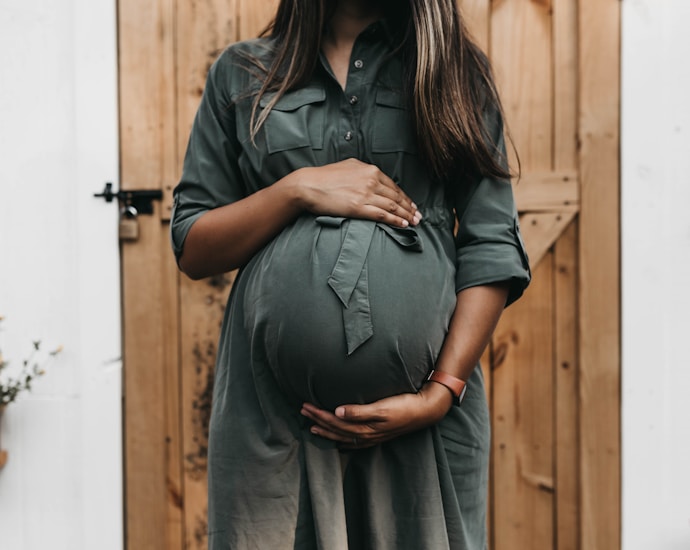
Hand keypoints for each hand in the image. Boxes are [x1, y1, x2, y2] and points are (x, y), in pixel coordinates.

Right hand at [293, 159, 421, 227]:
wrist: (308, 185)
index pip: (393, 185)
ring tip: (414, 222)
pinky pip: (382, 215)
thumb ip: (362, 171)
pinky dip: (395, 220)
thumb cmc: (324, 177)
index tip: (411, 204)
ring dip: (406, 215)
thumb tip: (371, 174)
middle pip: (396, 196)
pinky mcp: (358, 207)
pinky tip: (403, 225)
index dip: (404, 197)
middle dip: (409, 207)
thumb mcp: (347, 166)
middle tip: (418, 216)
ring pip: (392, 206)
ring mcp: (365, 194)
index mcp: (369, 170)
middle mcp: (371, 180)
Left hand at [300, 382, 452, 449]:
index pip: (335, 422)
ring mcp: (372, 437)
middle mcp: (366, 435)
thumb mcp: (382, 407)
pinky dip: (343, 441)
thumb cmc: (404, 405)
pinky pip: (355, 442)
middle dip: (318, 420)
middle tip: (303, 411)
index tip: (305, 406)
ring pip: (343, 436)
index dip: (318, 414)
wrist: (425, 411)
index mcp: (365, 427)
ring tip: (312, 426)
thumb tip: (337, 412)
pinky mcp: (378, 435)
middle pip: (336, 429)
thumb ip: (359, 411)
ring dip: (327, 431)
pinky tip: (339, 442)